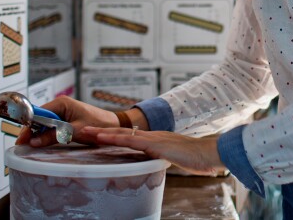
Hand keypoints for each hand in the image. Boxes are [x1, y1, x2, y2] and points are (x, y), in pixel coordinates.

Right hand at [14, 96, 127, 146]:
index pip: (38, 113)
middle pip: (39, 118)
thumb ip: (54, 136)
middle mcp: (60, 105)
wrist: (116, 126)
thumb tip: (34, 142)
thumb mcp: (75, 132)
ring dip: (39, 134)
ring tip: (29, 146)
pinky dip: (47, 134)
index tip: (22, 139)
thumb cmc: (99, 125)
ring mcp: (63, 112)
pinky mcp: (67, 119)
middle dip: (32, 131)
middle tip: (23, 146)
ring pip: (45, 123)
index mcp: (62, 103)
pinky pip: (52, 126)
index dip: (29, 126)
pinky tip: (42, 143)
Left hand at [81, 127, 224, 176]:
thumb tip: (162, 164)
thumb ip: (166, 159)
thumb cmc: (197, 158)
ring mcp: (152, 138)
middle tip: (84, 129)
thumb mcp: (176, 159)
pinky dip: (114, 138)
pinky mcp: (154, 143)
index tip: (100, 135)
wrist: (208, 152)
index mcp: (156, 140)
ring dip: (102, 132)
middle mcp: (152, 135)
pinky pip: (130, 140)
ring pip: (122, 133)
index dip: (115, 135)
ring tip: (85, 131)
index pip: (131, 136)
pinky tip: (102, 138)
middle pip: (122, 132)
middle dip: (103, 131)